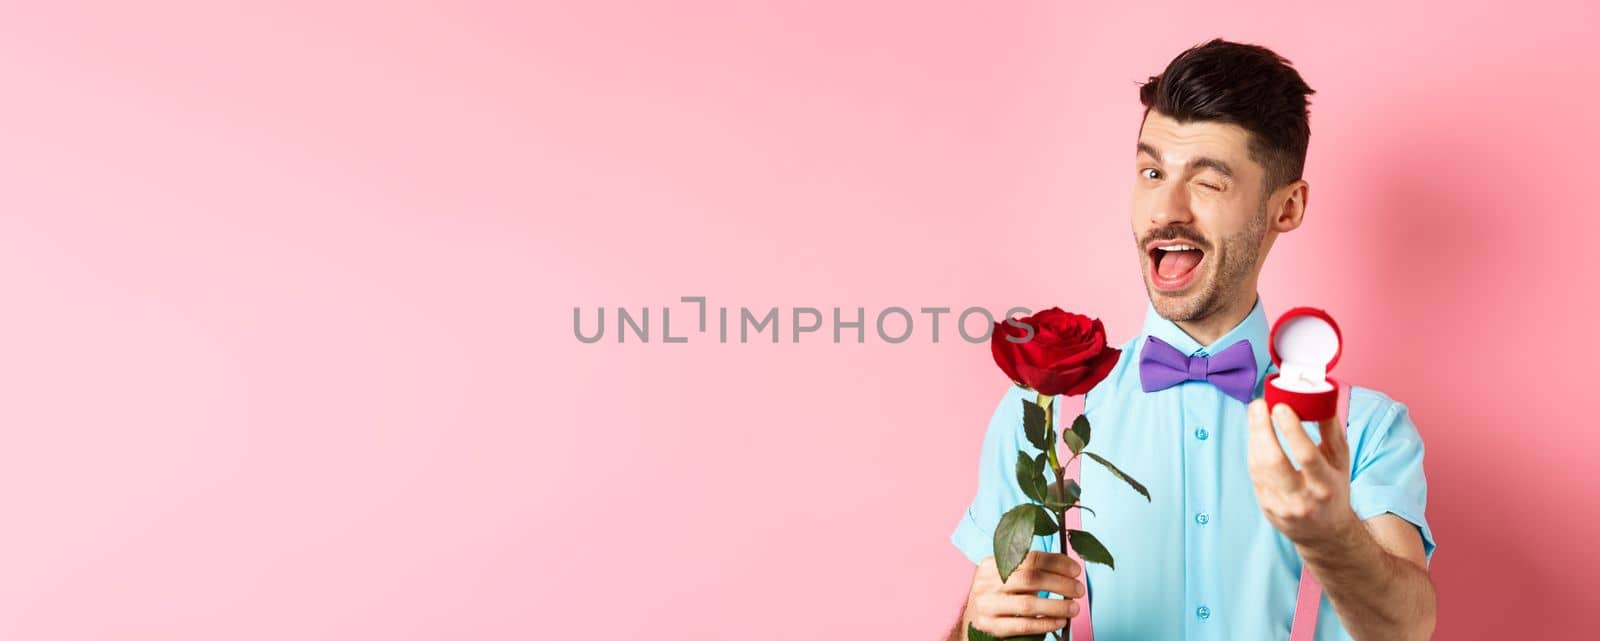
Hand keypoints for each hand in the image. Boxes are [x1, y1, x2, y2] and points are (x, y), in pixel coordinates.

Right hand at [965, 550, 1083, 638]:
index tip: (1075, 570)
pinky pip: (1024, 626)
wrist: (971, 621)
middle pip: (1030, 579)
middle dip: (1060, 583)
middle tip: (1078, 590)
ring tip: (1074, 608)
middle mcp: (986, 583)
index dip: (1056, 563)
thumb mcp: (1003, 577)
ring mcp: (987, 606)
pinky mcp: (991, 627)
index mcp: (991, 564)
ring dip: (1056, 606)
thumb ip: (1028, 571)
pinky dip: (1045, 624)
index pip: (1029, 558)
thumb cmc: (996, 597)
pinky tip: (1060, 621)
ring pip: (1028, 604)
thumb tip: (1066, 568)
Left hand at [1246, 399, 1359, 548]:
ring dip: (1254, 436)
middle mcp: (1302, 499)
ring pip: (1258, 467)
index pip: (1307, 456)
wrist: (1324, 532)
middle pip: (1274, 462)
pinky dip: (1253, 450)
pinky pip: (1254, 474)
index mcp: (1326, 486)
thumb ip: (1331, 430)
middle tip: (1259, 404)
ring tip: (1256, 413)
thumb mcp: (1340, 462)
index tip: (1280, 407)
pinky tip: (1256, 434)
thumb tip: (1322, 396)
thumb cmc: (1333, 489)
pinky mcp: (1265, 507)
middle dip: (1262, 429)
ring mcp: (1280, 506)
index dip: (1291, 430)